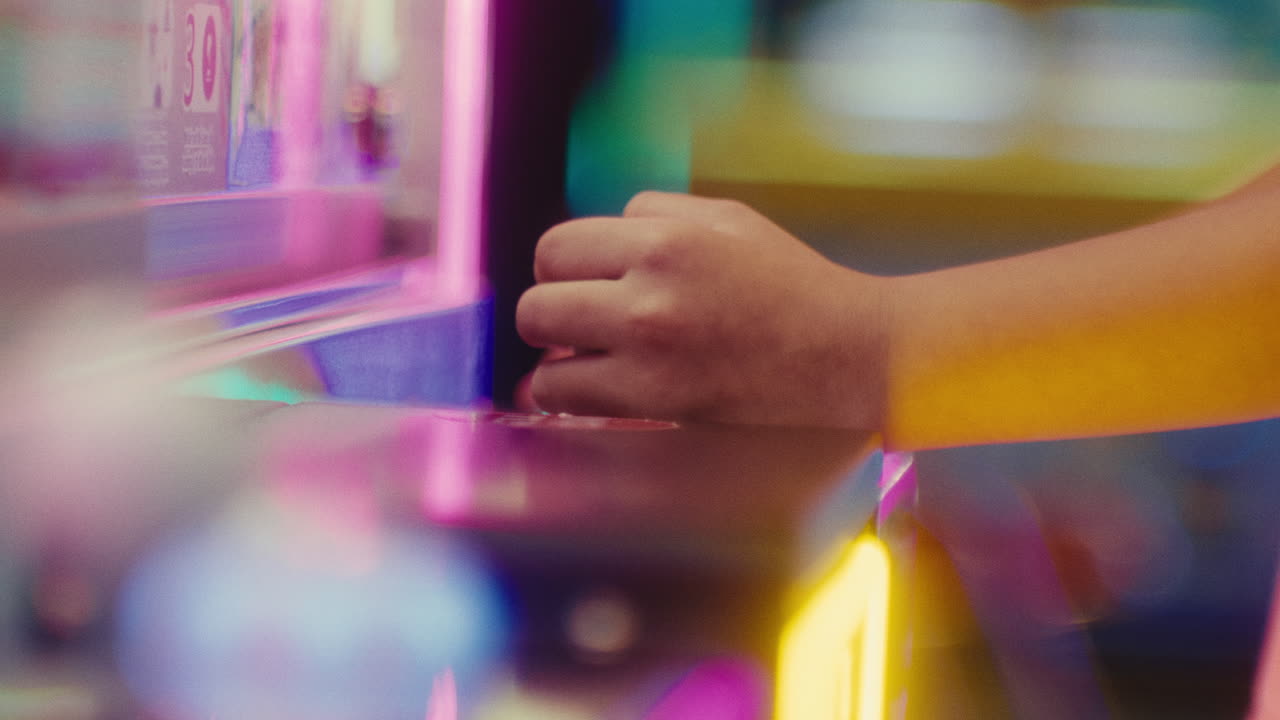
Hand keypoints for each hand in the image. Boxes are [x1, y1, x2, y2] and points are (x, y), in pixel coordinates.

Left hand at [516, 191, 890, 428]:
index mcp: (666, 237)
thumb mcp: (726, 220)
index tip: (579, 285)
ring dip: (552, 356)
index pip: (558, 246)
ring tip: (582, 359)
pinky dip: (564, 395)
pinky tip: (588, 391)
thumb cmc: (790, 283)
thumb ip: (654, 214)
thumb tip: (595, 236)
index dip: (562, 268)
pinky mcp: (655, 398)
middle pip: (536, 299)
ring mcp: (647, 348)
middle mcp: (648, 289)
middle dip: (549, 311)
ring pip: (542, 349)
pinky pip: (563, 395)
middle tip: (578, 324)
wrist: (845, 351)